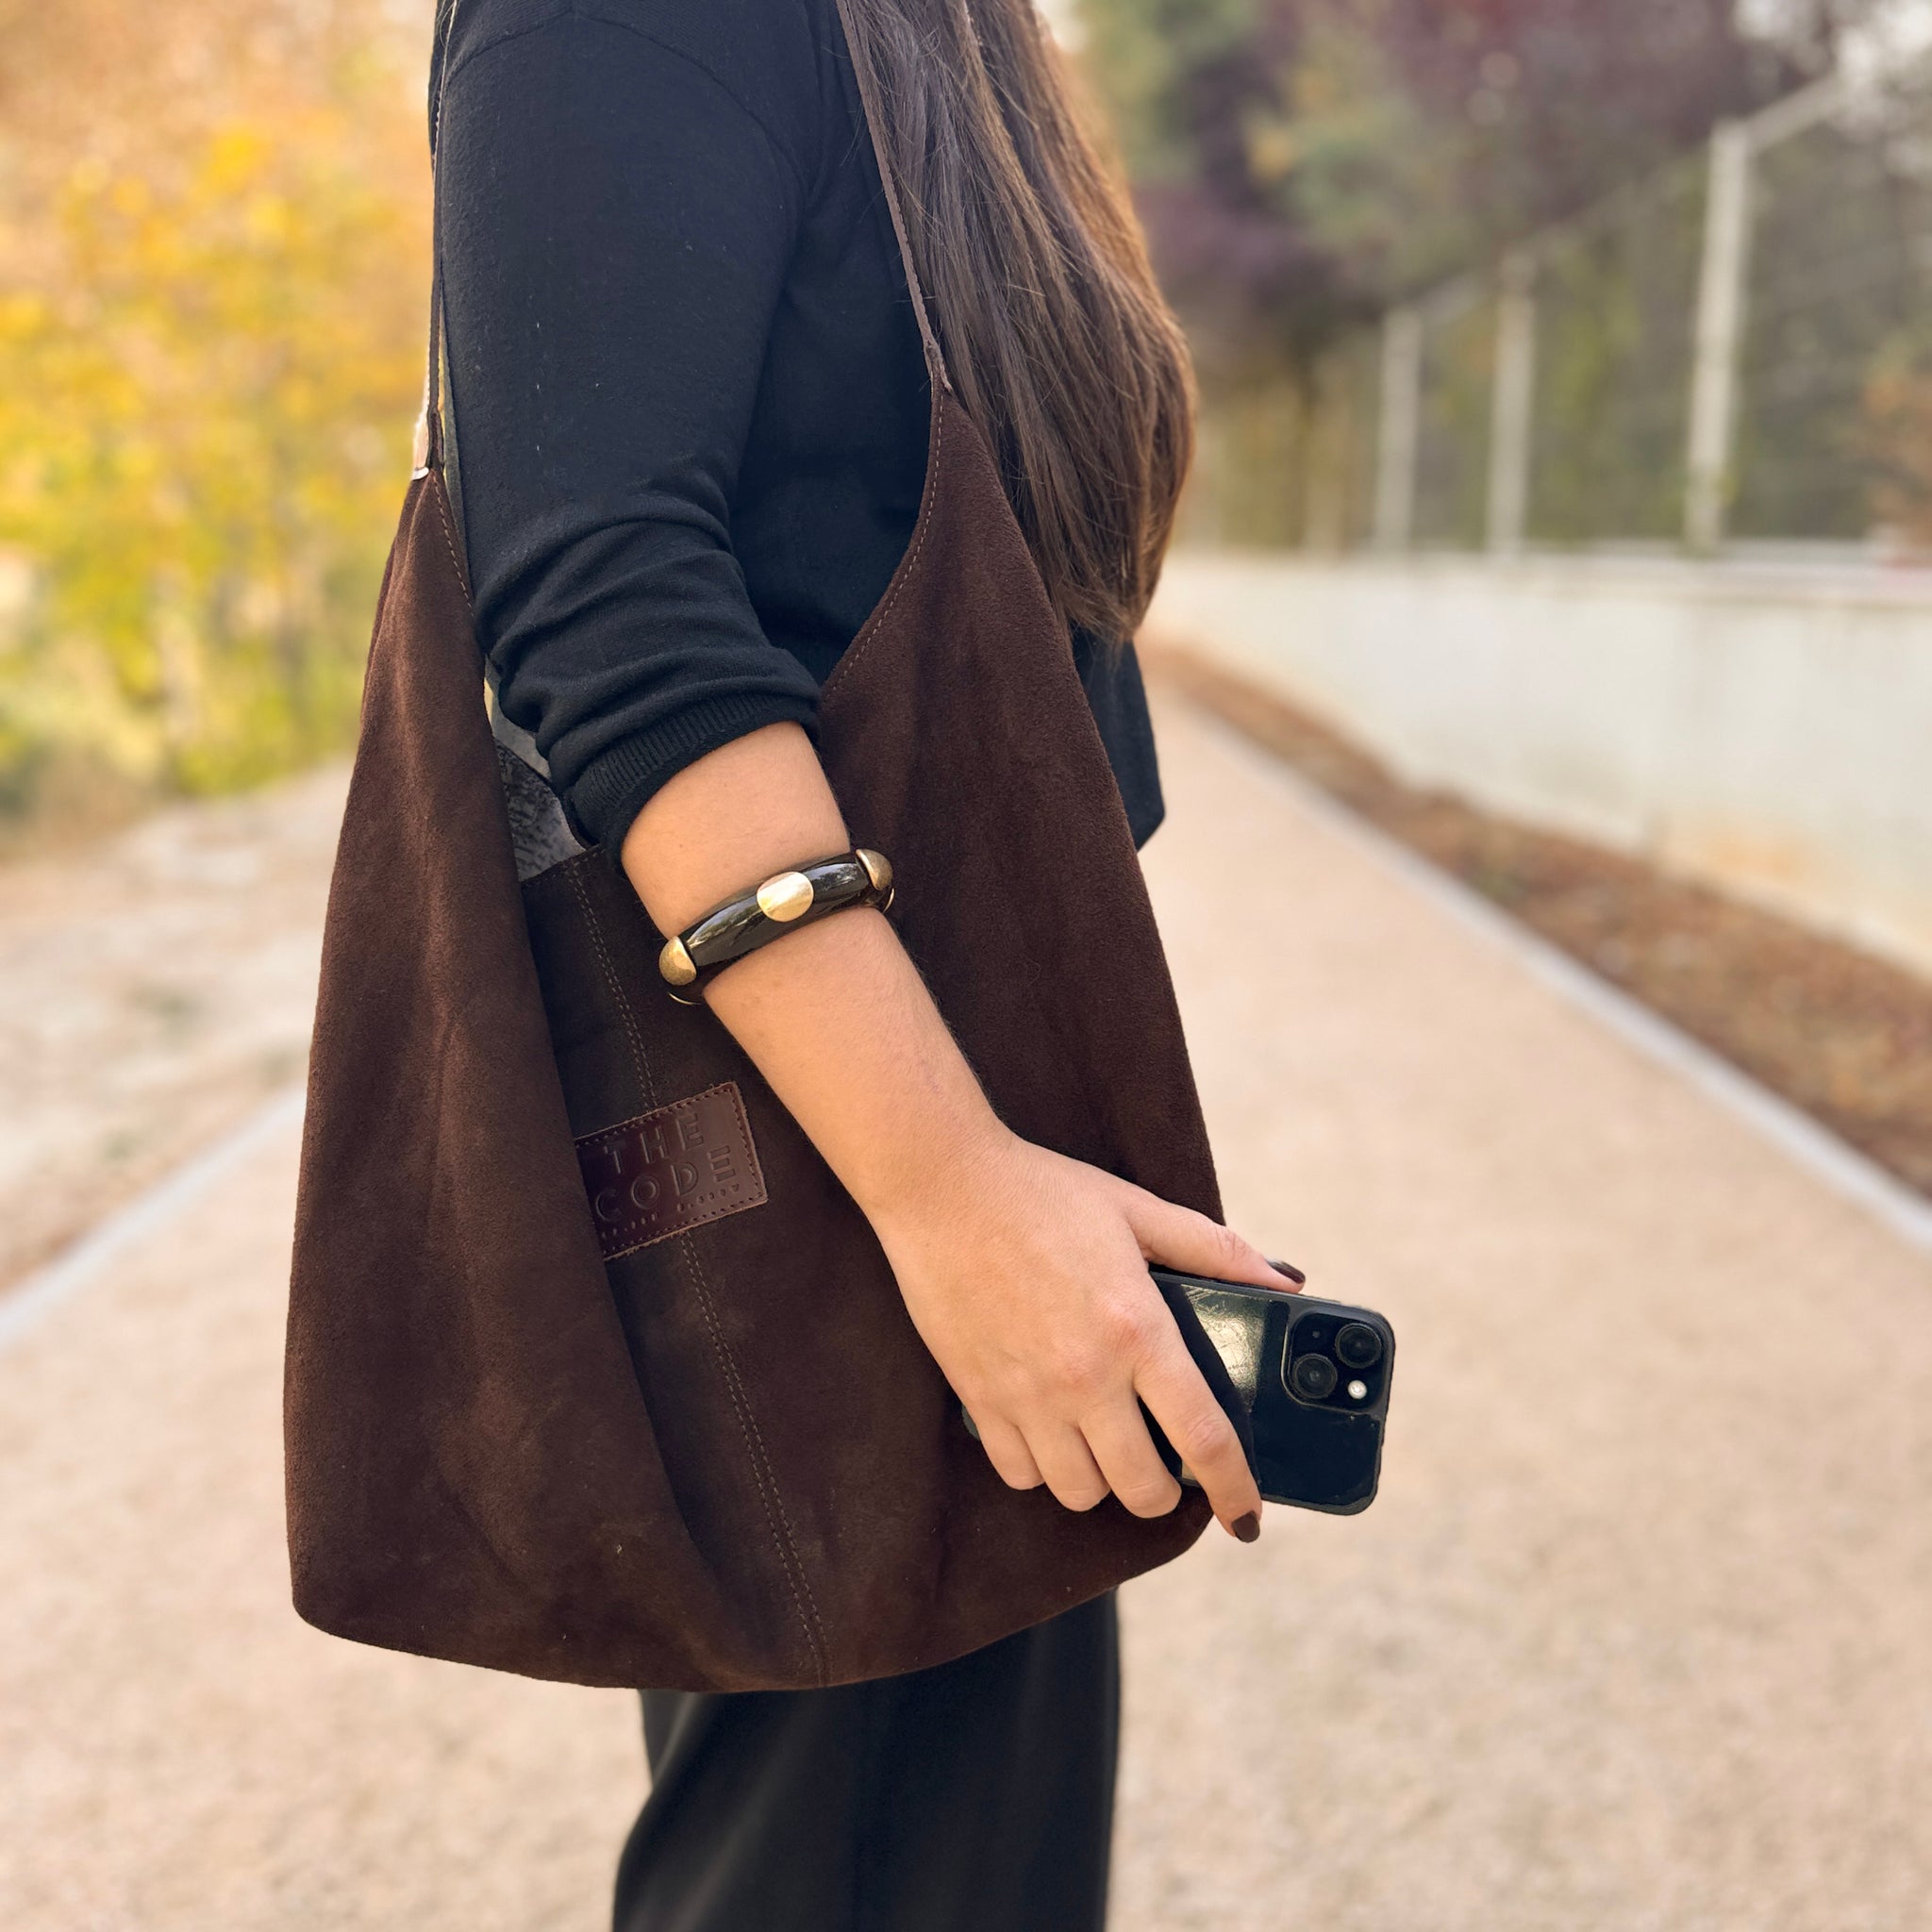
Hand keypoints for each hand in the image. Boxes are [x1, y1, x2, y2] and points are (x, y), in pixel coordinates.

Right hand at [865, 1128, 1289, 1538]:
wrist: (943, 1187)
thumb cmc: (1042, 1192)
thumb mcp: (1137, 1210)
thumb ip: (1214, 1250)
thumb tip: (1283, 1282)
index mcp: (1137, 1330)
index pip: (1204, 1438)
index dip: (1236, 1490)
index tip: (1246, 1517)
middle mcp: (1085, 1376)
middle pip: (1142, 1487)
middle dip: (1166, 1492)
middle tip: (1167, 1470)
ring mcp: (1028, 1394)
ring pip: (1079, 1491)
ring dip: (1103, 1482)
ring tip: (1106, 1448)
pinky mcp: (979, 1398)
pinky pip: (1019, 1472)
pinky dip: (1043, 1469)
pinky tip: (1051, 1436)